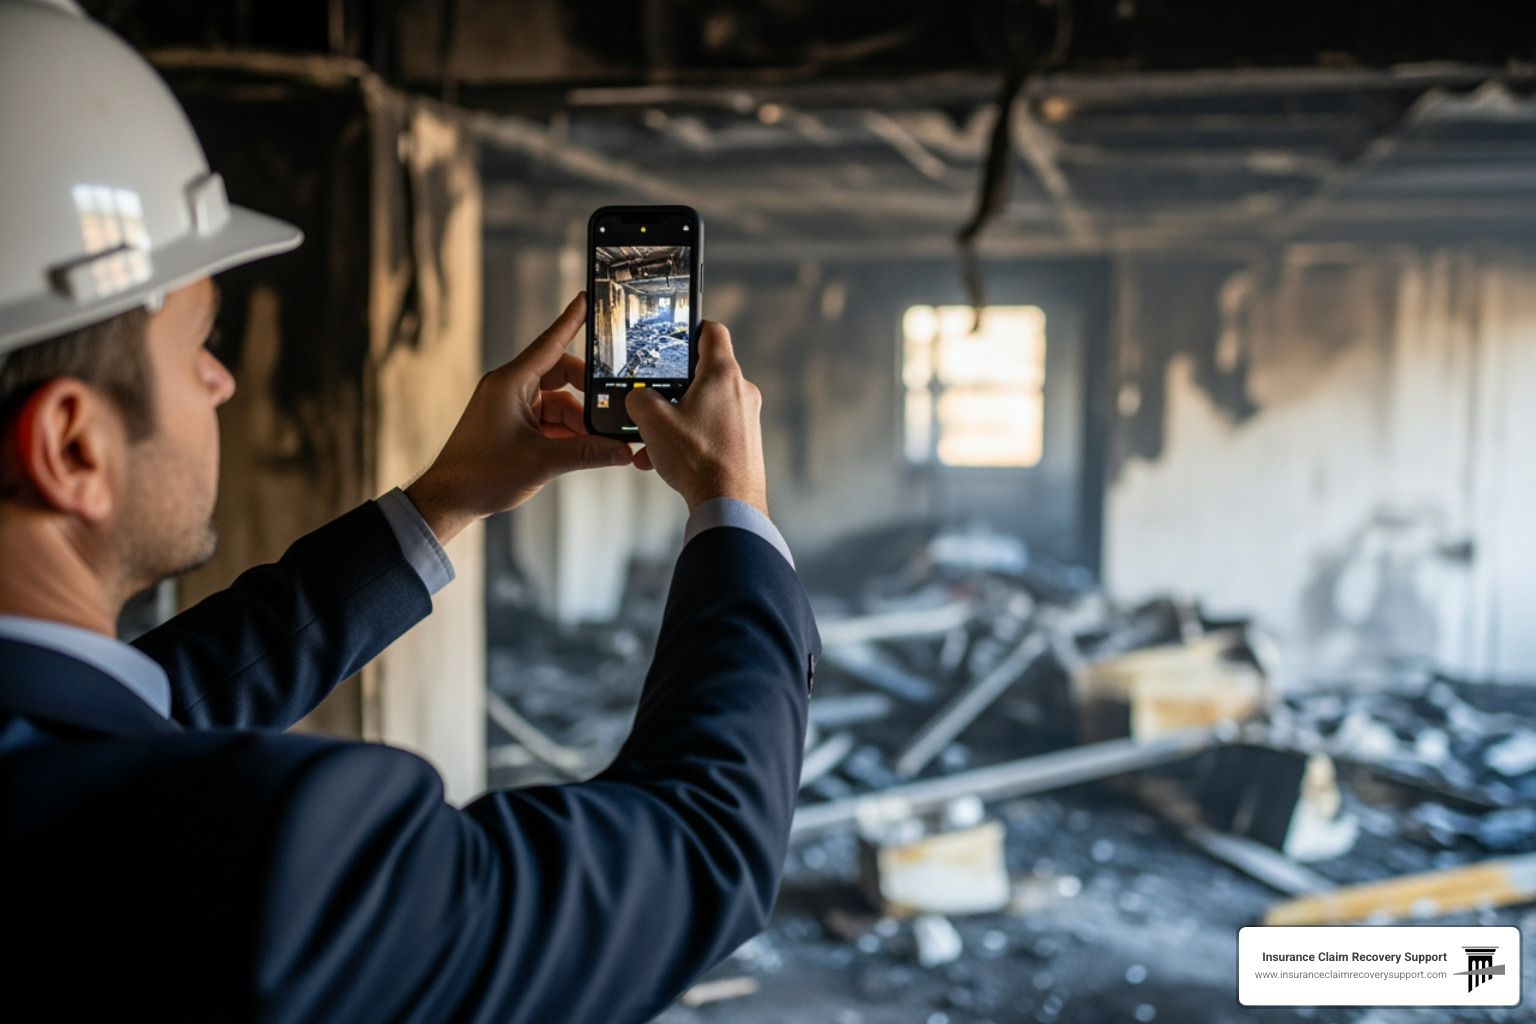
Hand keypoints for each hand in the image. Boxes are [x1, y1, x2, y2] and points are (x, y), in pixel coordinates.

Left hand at [406, 293, 631, 544]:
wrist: (450, 499)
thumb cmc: (481, 475)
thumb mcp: (542, 462)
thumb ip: (587, 453)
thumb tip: (622, 451)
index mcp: (510, 383)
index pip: (549, 343)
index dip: (571, 321)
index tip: (585, 300)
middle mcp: (509, 388)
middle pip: (560, 374)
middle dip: (586, 394)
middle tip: (610, 410)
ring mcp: (510, 405)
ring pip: (557, 401)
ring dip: (578, 420)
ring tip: (596, 442)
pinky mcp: (511, 423)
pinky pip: (548, 418)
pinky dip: (565, 431)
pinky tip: (579, 448)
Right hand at [625, 321, 768, 516]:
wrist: (730, 504)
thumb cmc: (699, 460)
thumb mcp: (653, 422)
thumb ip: (638, 399)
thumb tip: (637, 398)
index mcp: (723, 374)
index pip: (712, 331)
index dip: (692, 326)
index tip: (677, 332)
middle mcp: (741, 391)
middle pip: (704, 373)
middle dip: (673, 387)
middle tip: (652, 399)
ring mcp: (747, 418)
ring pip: (705, 406)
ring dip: (676, 419)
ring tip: (652, 442)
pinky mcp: (746, 442)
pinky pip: (712, 429)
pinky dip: (689, 438)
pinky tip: (665, 460)